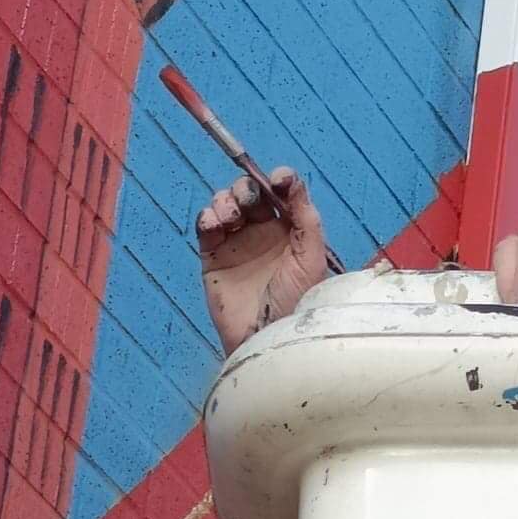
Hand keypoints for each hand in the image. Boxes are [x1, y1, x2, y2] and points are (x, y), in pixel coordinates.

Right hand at [196, 167, 329, 354]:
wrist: (266, 338)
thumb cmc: (296, 301)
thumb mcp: (311, 259)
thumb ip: (305, 218)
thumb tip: (292, 181)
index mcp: (291, 230)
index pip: (282, 193)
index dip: (279, 180)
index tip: (277, 180)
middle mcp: (264, 232)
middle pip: (250, 193)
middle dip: (246, 189)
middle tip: (248, 203)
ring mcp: (237, 243)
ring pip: (226, 205)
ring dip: (225, 201)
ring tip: (231, 219)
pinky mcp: (213, 257)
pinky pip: (206, 227)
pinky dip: (207, 217)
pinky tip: (215, 224)